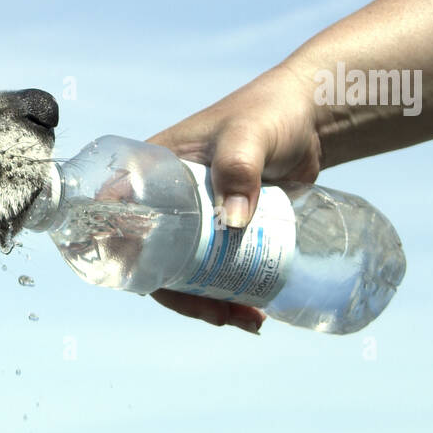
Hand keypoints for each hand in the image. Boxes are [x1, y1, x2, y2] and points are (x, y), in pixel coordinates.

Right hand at [145, 63, 322, 332]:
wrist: (311, 118)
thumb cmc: (270, 113)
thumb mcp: (249, 136)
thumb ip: (239, 167)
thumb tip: (232, 223)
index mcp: (151, 171)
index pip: (121, 221)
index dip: (125, 258)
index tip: (151, 286)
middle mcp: (166, 199)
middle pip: (156, 260)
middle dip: (184, 297)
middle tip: (220, 315)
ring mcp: (195, 218)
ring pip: (188, 273)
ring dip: (210, 303)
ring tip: (248, 320)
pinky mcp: (223, 231)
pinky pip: (216, 269)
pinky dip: (230, 293)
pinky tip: (254, 309)